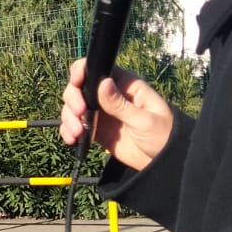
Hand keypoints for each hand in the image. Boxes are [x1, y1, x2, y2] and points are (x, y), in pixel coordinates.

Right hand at [59, 58, 173, 171]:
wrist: (162, 162)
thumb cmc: (163, 136)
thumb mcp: (144, 120)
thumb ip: (121, 104)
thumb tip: (103, 83)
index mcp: (124, 86)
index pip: (98, 69)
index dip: (81, 71)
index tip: (76, 83)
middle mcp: (109, 95)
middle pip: (80, 87)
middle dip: (73, 99)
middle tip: (78, 113)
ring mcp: (100, 112)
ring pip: (73, 106)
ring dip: (68, 118)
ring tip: (75, 133)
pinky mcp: (95, 128)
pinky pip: (75, 125)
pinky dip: (68, 131)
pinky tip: (72, 139)